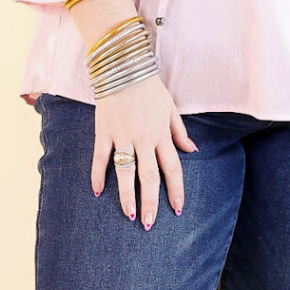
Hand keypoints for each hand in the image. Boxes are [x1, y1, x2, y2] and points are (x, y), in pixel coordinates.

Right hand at [92, 73, 197, 228]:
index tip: (177, 209)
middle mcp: (143, 138)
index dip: (176, 190)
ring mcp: (122, 135)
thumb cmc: (149, 87)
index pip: (172, 168)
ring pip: (125, 171)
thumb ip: (179, 131)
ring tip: (129, 214)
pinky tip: (97, 191)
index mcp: (161, 134)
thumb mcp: (170, 107)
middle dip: (150, 202)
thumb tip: (192, 150)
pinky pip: (100, 156)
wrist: (123, 66)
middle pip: (149, 176)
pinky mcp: (104, 130)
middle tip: (149, 224)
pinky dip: (97, 174)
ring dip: (127, 195)